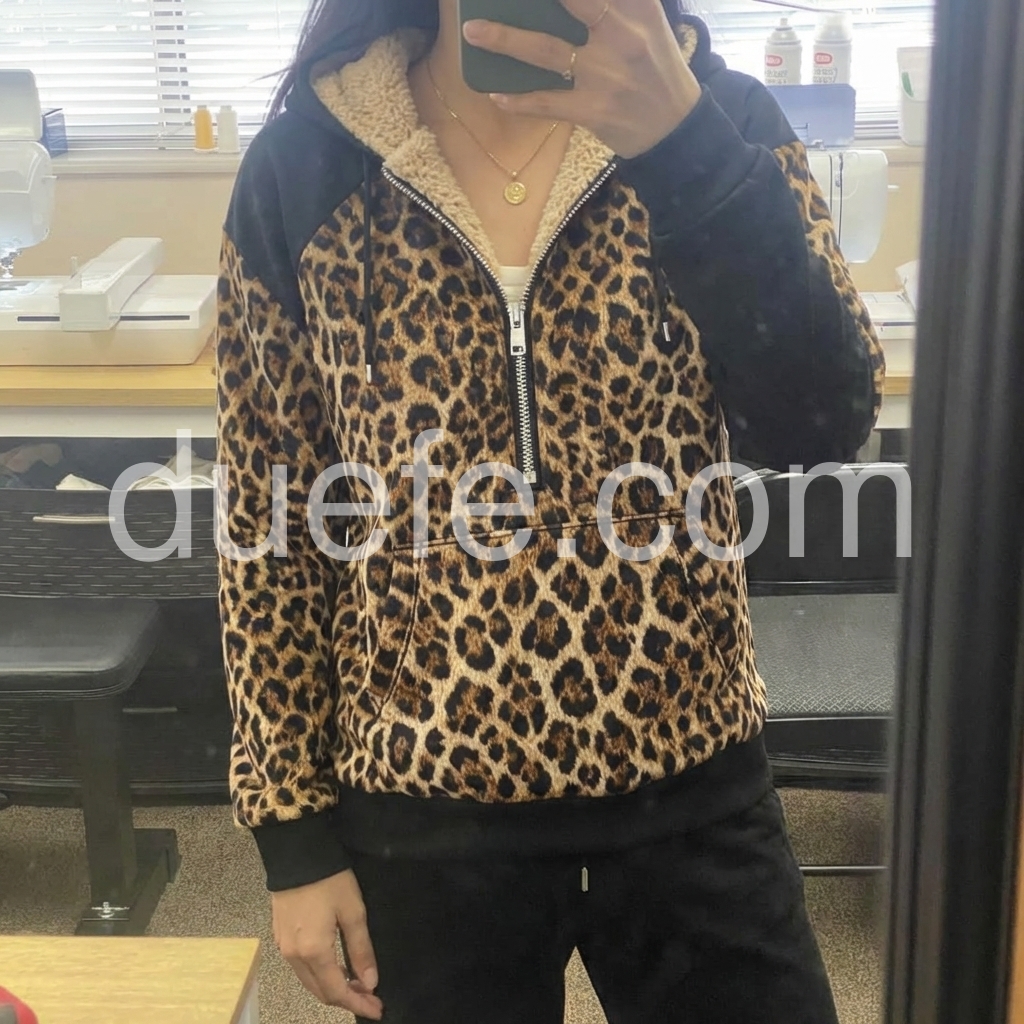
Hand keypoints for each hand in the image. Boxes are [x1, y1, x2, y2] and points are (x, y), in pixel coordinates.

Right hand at [272, 870, 383, 1019]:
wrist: (296, 852)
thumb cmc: (329, 879)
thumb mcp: (353, 911)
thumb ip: (361, 949)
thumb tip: (370, 982)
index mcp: (314, 952)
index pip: (337, 992)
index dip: (358, 1004)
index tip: (377, 1008)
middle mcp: (294, 956)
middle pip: (320, 991)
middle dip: (346, 999)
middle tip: (370, 997)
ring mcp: (284, 947)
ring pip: (309, 981)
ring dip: (332, 987)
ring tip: (357, 983)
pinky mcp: (280, 936)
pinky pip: (300, 968)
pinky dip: (319, 974)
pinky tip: (335, 967)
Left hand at [462, 0, 702, 158]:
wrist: (675, 128)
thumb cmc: (655, 67)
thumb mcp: (647, 21)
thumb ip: (617, 2)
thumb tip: (575, 4)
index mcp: (637, 8)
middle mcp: (621, 36)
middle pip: (571, 2)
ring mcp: (605, 75)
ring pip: (546, 51)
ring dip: (505, 40)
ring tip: (473, 31)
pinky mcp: (593, 110)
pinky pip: (547, 102)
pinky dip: (519, 100)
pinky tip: (496, 93)